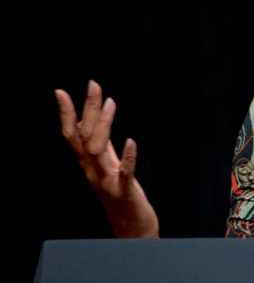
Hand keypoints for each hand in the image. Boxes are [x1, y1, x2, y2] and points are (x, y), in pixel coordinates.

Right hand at [56, 80, 159, 237]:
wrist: (132, 228)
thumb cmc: (121, 195)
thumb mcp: (110, 166)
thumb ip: (103, 145)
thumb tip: (96, 119)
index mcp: (89, 164)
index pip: (72, 135)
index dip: (66, 114)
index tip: (60, 91)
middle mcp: (92, 171)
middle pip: (84, 137)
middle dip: (87, 110)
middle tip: (93, 84)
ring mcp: (106, 182)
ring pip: (97, 151)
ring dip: (103, 125)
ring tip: (111, 102)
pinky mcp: (124, 191)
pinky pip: (124, 173)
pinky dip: (128, 157)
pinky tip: (132, 141)